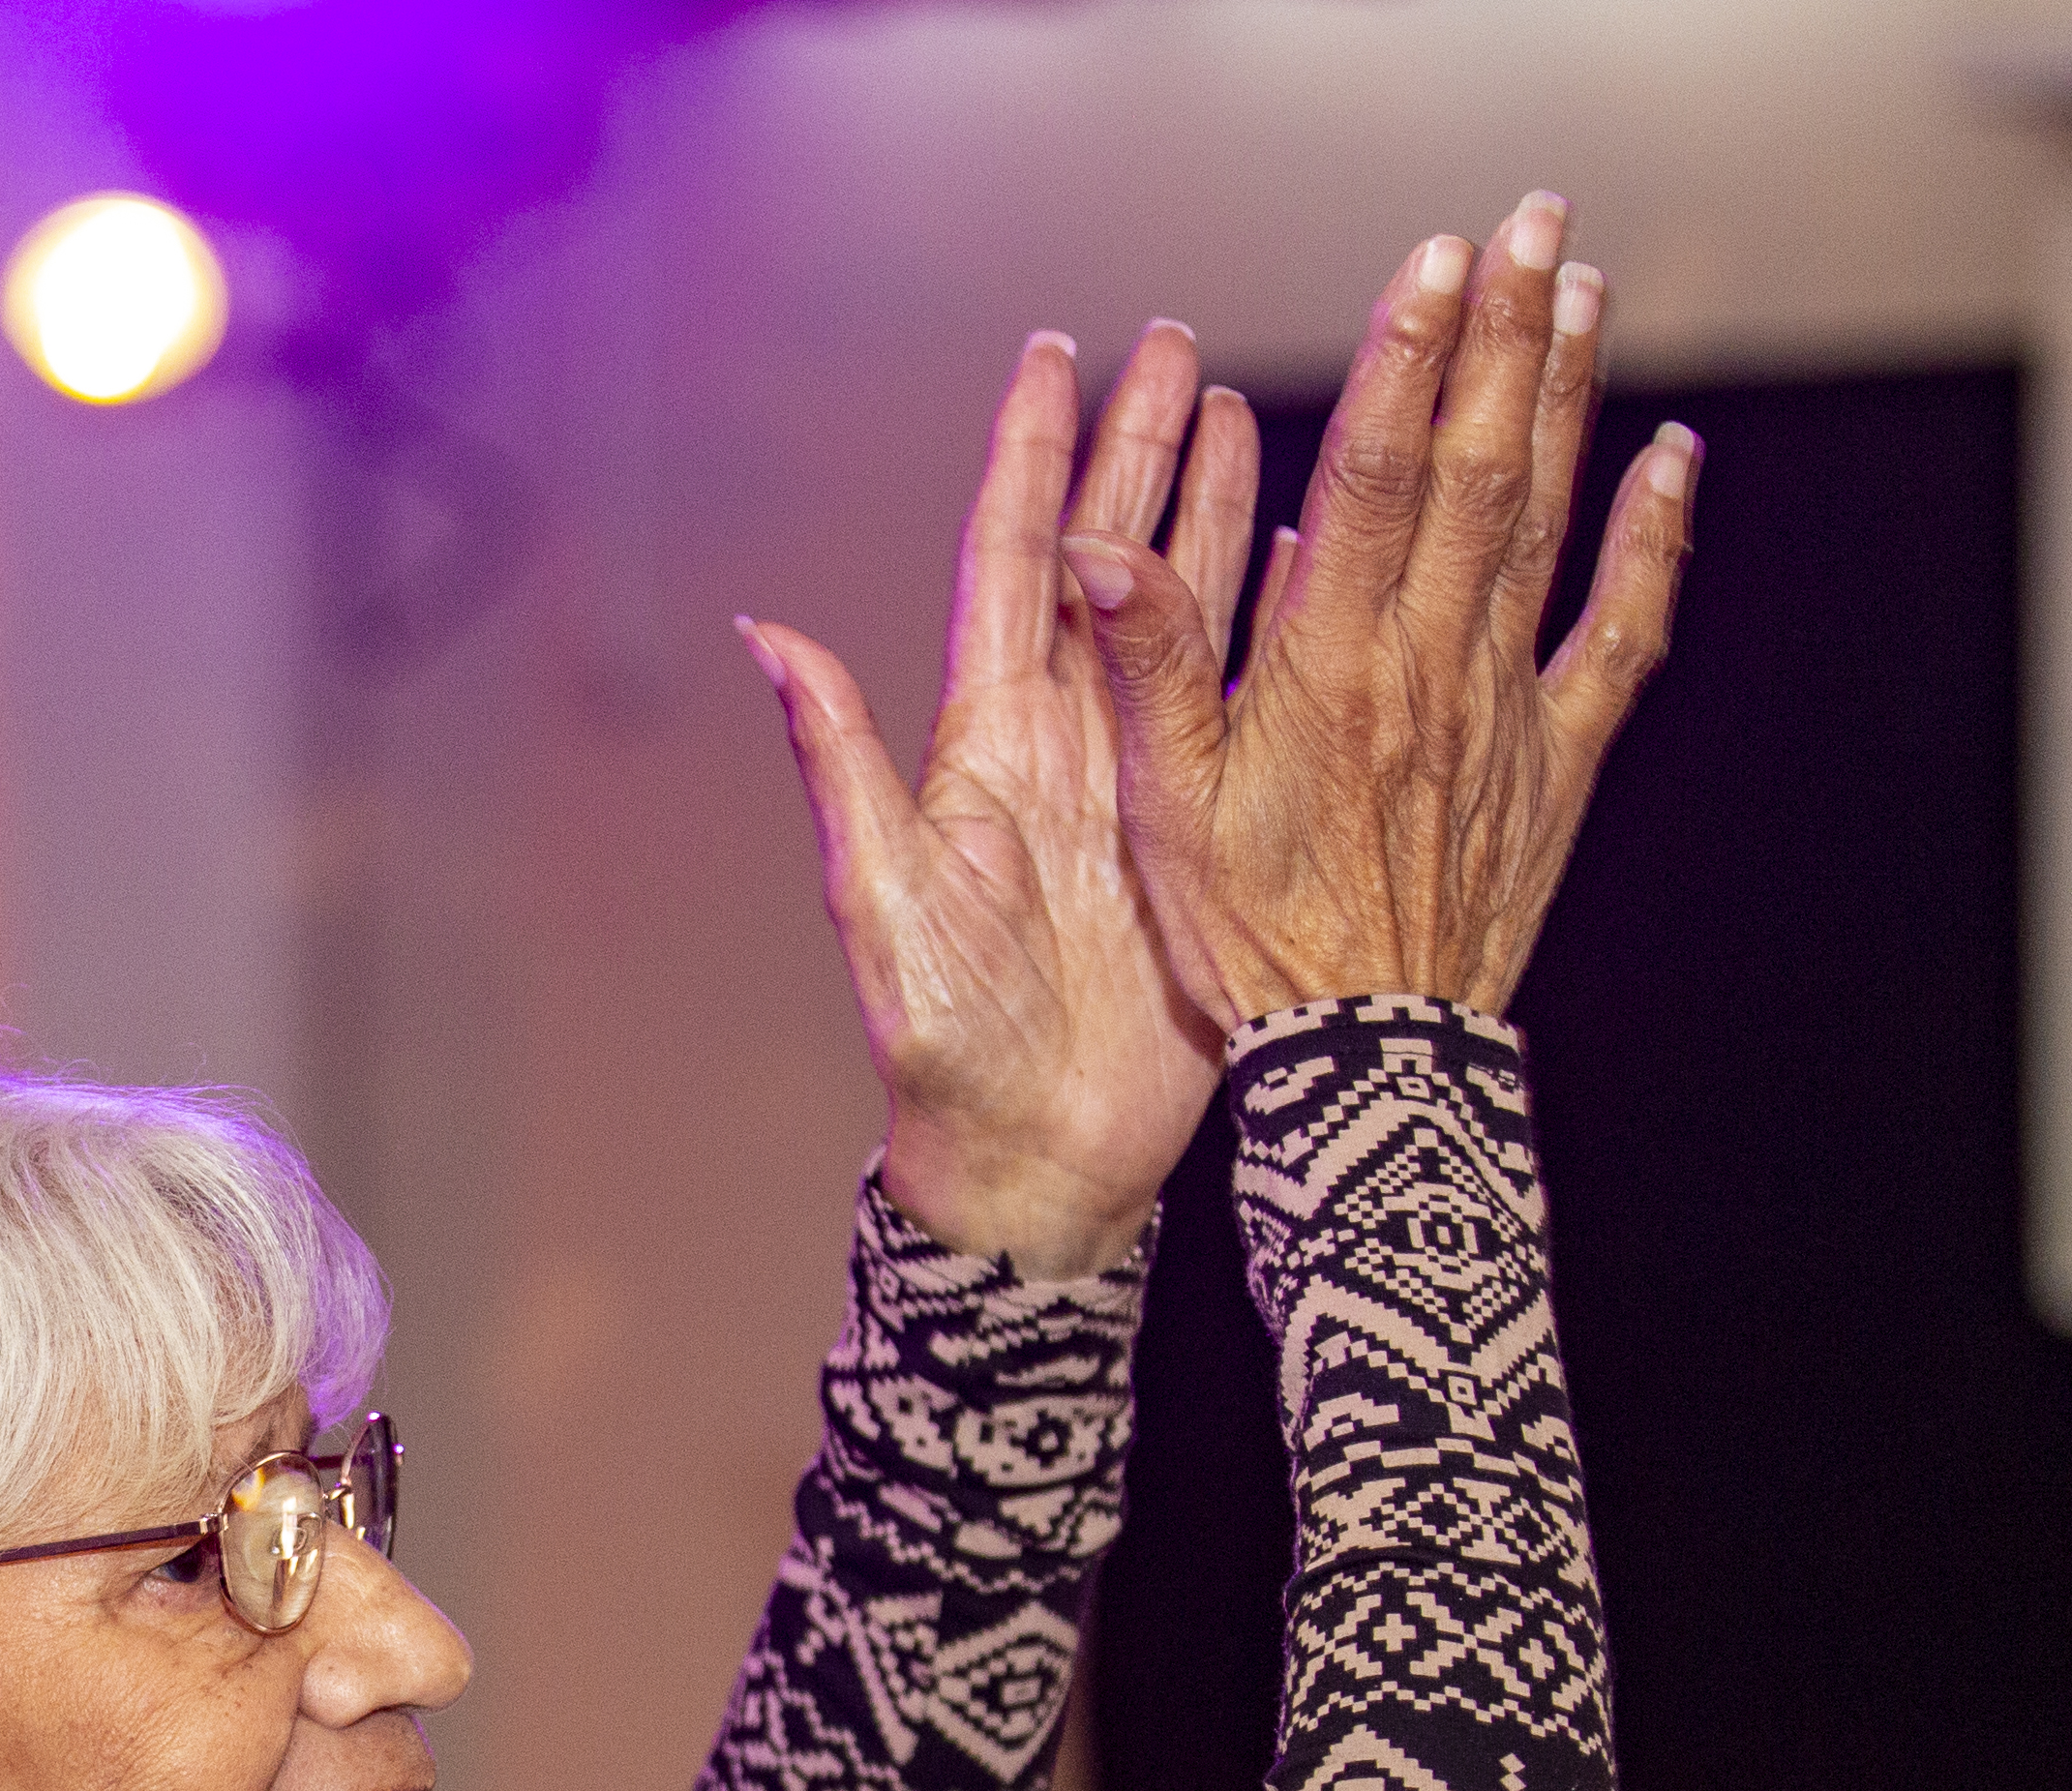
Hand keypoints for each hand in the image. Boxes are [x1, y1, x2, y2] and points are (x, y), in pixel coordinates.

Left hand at [748, 320, 1263, 1279]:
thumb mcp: (886, 902)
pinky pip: (1237, 703)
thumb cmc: (946, 1054)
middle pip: (1098, 560)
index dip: (1031, 456)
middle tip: (1177, 341)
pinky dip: (1269, 622)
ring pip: (1173, 612)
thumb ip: (840, 766)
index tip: (1058, 353)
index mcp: (984, 744)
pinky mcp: (1193, 836)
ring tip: (1243, 408)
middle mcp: (1058, 744)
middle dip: (1136, 447)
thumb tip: (768, 637)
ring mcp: (1131, 784)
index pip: (1008, 563)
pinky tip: (1304, 557)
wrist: (1034, 1168)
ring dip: (1207, 510)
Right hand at [1086, 192, 1697, 1025]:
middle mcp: (1429, 670)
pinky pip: (1622, 632)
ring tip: (1584, 287)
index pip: (1374, 481)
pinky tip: (1672, 456)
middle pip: (1478, 471)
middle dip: (1503, 337)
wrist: (1367, 1066)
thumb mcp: (1165, 809)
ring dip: (1571, 396)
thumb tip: (1095, 545)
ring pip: (1548, 524)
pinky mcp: (1558, 761)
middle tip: (1532, 223)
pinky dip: (1653, 538)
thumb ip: (1145, 665)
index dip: (1406, 361)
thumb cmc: (1251, 945)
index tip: (1434, 262)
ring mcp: (1506, 710)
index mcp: (1329, 671)